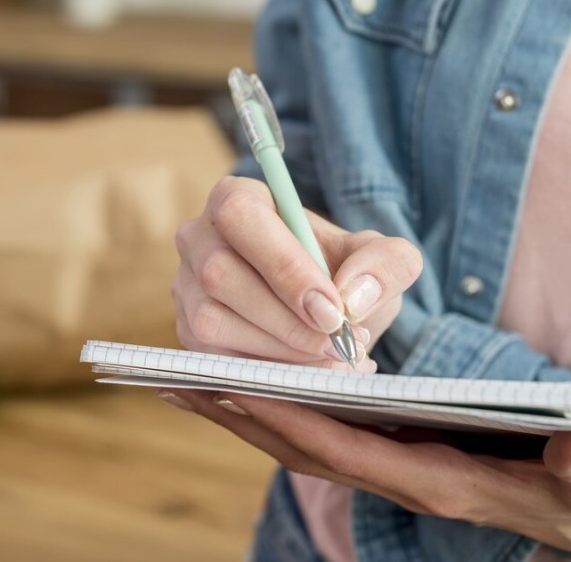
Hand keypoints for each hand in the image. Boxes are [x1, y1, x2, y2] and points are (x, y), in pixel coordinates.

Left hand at [164, 390, 570, 559]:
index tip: (232, 389)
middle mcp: (402, 483)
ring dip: (245, 415)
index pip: (345, 452)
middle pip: (303, 449)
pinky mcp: (396, 461)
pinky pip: (321, 439)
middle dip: (241, 417)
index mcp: (438, 483)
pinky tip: (243, 391)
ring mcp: (394, 474)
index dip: (288, 421)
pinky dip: (276, 415)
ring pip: (303, 444)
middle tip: (177, 381)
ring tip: (187, 382)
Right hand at [173, 176, 421, 369]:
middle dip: (285, 320)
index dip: (284, 267)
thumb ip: (386, 264)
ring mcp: (184, 285)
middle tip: (339, 344)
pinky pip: (212, 357)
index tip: (332, 310)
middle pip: (219, 274)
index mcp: (236, 197)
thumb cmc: (343, 271)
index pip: (241, 218)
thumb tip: (353, 296)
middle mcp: (197, 236)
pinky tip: (304, 372)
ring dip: (276, 350)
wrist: (322, 307)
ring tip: (328, 358)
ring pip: (211, 321)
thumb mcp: (381, 259)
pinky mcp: (186, 329)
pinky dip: (263, 372)